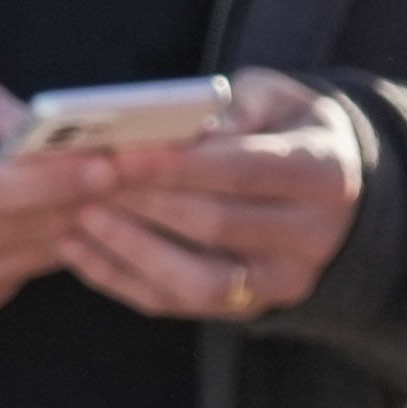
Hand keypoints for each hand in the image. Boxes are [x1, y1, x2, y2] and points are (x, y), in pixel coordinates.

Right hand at [0, 54, 118, 322]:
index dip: (55, 179)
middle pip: (26, 228)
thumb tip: (25, 119)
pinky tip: (80, 208)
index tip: (110, 157)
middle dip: (93, 195)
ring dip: (86, 219)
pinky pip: (26, 273)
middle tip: (151, 164)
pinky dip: (57, 241)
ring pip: (35, 254)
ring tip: (133, 181)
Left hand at [61, 70, 368, 327]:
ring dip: (132, 250)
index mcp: (324, 174)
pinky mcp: (247, 308)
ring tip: (82, 216)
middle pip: (217, 227)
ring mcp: (280, 282)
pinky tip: (79, 249)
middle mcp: (312, 237)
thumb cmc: (283, 127)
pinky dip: (122, 279)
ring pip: (198, 282)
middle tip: (87, 181)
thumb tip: (180, 128)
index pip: (243, 172)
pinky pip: (177, 304)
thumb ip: (229, 109)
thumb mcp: (271, 98)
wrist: (327, 187)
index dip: (178, 166)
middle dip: (145, 203)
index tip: (120, 153)